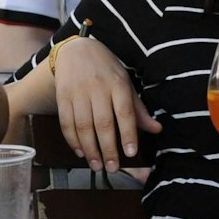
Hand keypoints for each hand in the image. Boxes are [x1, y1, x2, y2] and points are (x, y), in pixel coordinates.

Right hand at [53, 36, 160, 172]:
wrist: (76, 50)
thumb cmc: (106, 70)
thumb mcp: (125, 83)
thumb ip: (138, 108)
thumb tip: (156, 129)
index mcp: (117, 85)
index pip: (124, 113)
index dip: (128, 134)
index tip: (130, 153)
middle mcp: (97, 88)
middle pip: (102, 123)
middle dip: (108, 149)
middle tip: (112, 168)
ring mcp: (77, 93)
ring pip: (83, 126)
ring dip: (90, 149)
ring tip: (97, 165)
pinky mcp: (62, 97)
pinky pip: (66, 122)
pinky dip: (72, 140)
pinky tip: (80, 151)